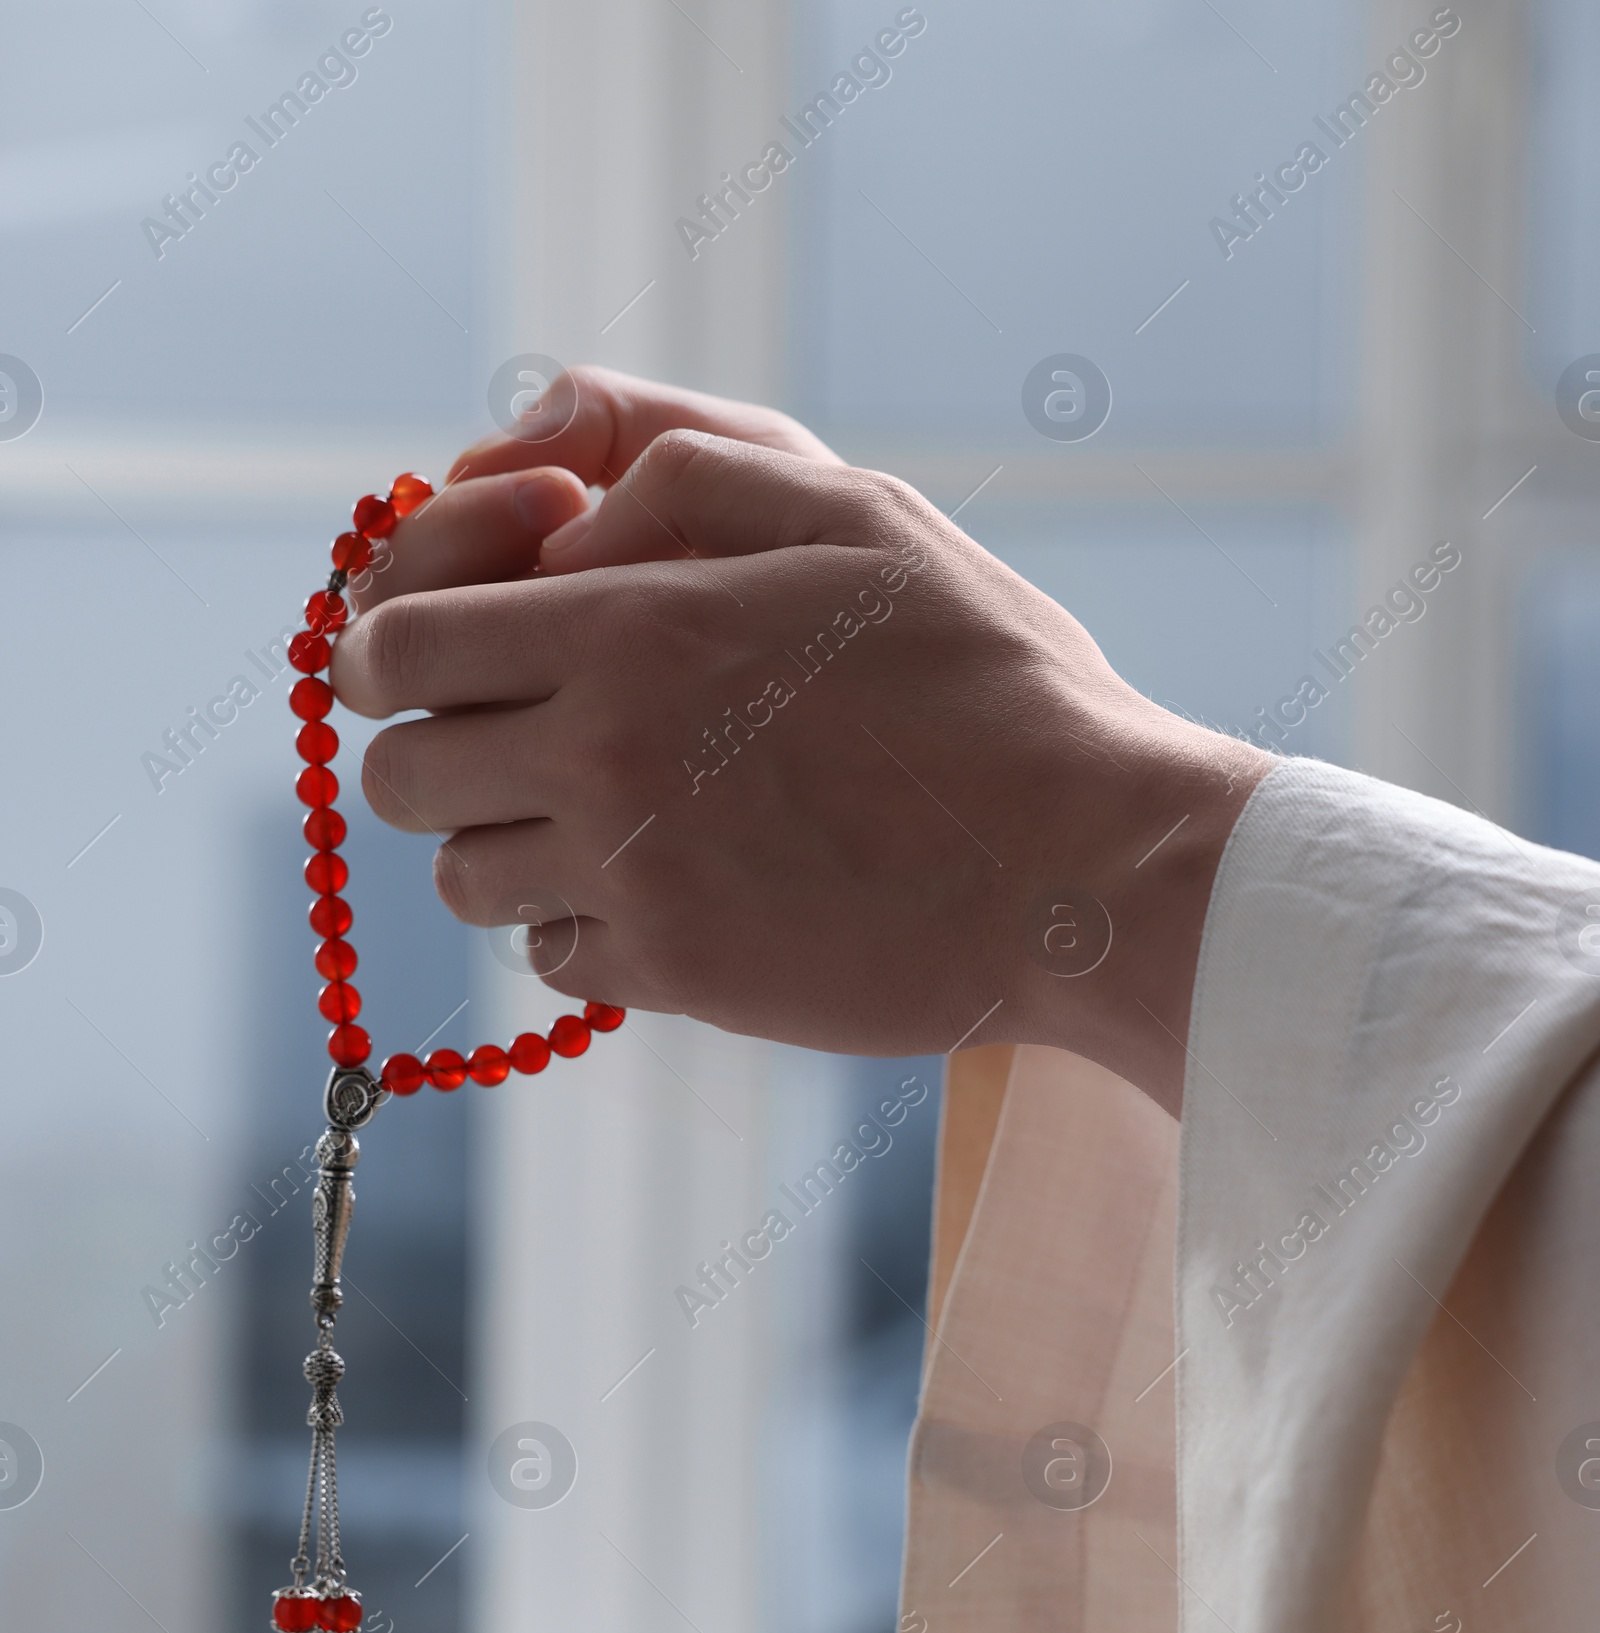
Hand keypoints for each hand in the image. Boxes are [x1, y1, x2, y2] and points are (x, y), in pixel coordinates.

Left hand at [332, 393, 1268, 1115]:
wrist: (1084, 866)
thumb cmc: (986, 676)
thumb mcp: (852, 506)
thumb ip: (679, 466)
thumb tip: (554, 514)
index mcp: (631, 624)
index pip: (397, 643)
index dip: (391, 647)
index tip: (435, 655)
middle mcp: (604, 758)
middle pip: (403, 774)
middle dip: (440, 748)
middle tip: (523, 738)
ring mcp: (636, 880)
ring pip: (461, 879)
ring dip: (506, 844)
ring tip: (607, 817)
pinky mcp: (678, 978)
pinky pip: (550, 959)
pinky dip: (580, 927)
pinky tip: (666, 888)